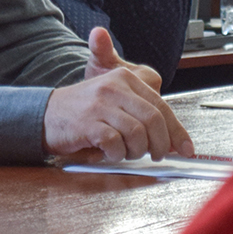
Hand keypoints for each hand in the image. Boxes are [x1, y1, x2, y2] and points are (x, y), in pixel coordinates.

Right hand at [42, 28, 193, 160]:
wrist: (46, 114)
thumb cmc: (85, 111)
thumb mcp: (116, 102)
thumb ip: (144, 114)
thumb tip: (174, 140)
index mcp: (125, 78)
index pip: (161, 106)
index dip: (177, 131)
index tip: (185, 148)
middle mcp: (113, 87)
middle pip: (153, 119)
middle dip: (160, 144)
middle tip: (157, 155)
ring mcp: (99, 104)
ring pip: (137, 133)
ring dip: (136, 151)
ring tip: (127, 153)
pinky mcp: (87, 123)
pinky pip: (115, 143)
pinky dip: (116, 155)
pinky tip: (110, 153)